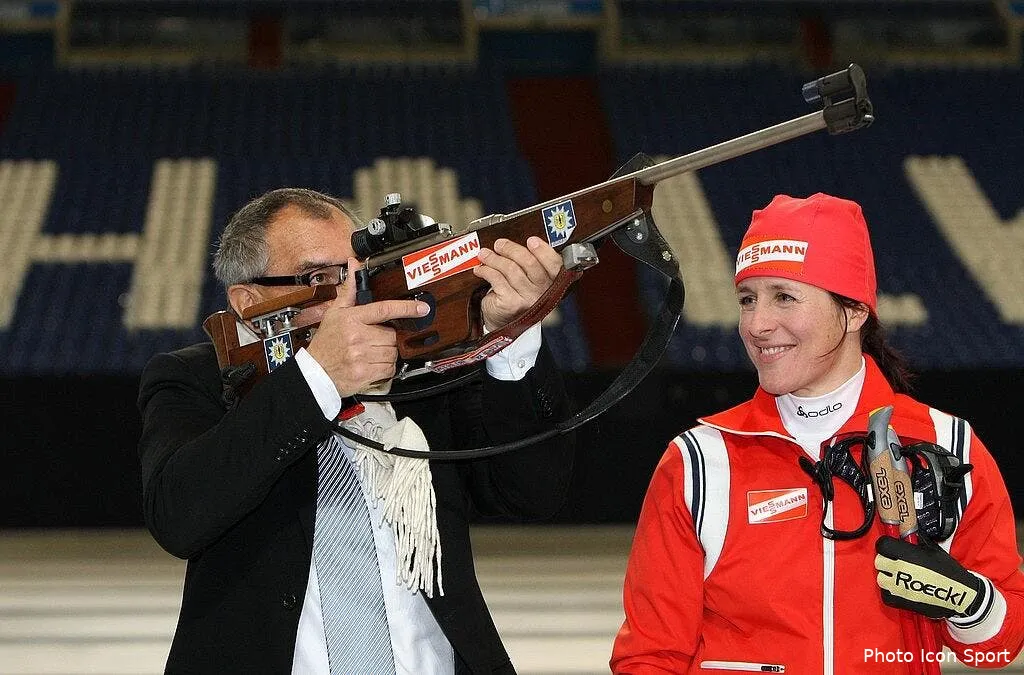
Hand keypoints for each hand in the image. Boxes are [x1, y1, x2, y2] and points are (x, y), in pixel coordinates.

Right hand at [306, 258, 429, 396]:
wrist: (315, 372)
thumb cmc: (326, 342)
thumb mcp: (334, 312)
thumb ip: (349, 289)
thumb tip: (353, 264)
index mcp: (352, 318)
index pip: (384, 309)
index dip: (406, 308)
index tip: (422, 307)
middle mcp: (357, 336)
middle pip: (391, 335)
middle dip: (386, 338)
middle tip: (372, 340)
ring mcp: (361, 355)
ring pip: (392, 352)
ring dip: (387, 354)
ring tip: (370, 353)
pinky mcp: (365, 373)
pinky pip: (389, 369)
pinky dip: (385, 369)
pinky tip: (372, 365)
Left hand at [473, 236, 562, 330]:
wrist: (504, 322)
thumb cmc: (516, 295)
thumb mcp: (529, 280)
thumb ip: (530, 263)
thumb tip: (514, 243)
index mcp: (551, 283)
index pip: (555, 264)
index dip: (544, 251)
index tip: (531, 240)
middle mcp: (542, 292)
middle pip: (530, 263)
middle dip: (511, 249)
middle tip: (499, 244)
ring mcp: (527, 299)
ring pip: (510, 269)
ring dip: (494, 259)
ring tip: (485, 255)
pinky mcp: (511, 303)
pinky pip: (497, 279)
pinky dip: (486, 271)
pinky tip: (481, 269)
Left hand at [875, 535, 986, 619]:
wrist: (960, 595)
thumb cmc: (948, 571)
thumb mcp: (933, 549)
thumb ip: (916, 541)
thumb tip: (906, 532)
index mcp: (907, 555)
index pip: (882, 544)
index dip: (887, 544)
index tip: (892, 546)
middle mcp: (899, 569)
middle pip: (879, 561)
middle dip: (886, 560)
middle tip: (897, 561)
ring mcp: (898, 587)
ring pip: (881, 578)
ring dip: (888, 576)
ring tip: (899, 576)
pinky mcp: (900, 601)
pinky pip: (885, 594)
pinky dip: (890, 592)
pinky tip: (900, 588)